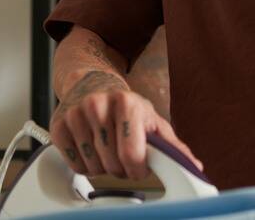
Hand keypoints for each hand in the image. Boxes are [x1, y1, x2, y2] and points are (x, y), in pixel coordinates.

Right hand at [49, 70, 203, 179]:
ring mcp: (76, 115)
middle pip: (112, 164)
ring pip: (93, 167)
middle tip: (124, 158)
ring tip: (108, 152)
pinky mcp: (59, 126)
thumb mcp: (153, 121)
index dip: (137, 170)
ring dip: (103, 169)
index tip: (139, 169)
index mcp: (128, 104)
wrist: (93, 85)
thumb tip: (195, 167)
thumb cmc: (128, 107)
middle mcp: (99, 106)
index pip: (131, 154)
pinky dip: (84, 166)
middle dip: (121, 169)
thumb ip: (173, 146)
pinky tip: (92, 151)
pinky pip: (74, 163)